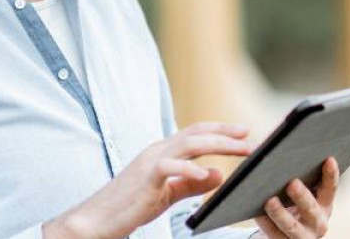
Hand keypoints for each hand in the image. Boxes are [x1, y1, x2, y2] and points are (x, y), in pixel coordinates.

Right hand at [43, 122, 254, 238]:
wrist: (98, 219)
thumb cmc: (130, 206)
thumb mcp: (167, 194)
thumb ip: (191, 184)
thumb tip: (217, 174)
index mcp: (162, 152)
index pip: (195, 133)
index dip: (220, 130)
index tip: (244, 133)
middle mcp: (157, 150)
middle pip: (197, 133)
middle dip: (227, 134)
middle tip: (251, 138)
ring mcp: (150, 161)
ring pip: (189, 143)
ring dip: (219, 144)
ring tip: (242, 150)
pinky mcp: (145, 177)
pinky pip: (170, 166)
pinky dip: (190, 168)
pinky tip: (207, 173)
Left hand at [253, 157, 338, 237]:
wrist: (284, 234)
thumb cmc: (292, 204)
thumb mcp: (300, 192)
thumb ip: (297, 174)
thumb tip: (273, 150)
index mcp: (324, 205)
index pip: (330, 189)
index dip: (331, 175)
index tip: (328, 158)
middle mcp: (317, 222)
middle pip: (310, 209)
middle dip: (302, 196)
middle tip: (292, 183)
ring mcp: (302, 236)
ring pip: (291, 226)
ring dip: (280, 213)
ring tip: (270, 201)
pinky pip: (273, 233)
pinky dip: (265, 223)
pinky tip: (256, 213)